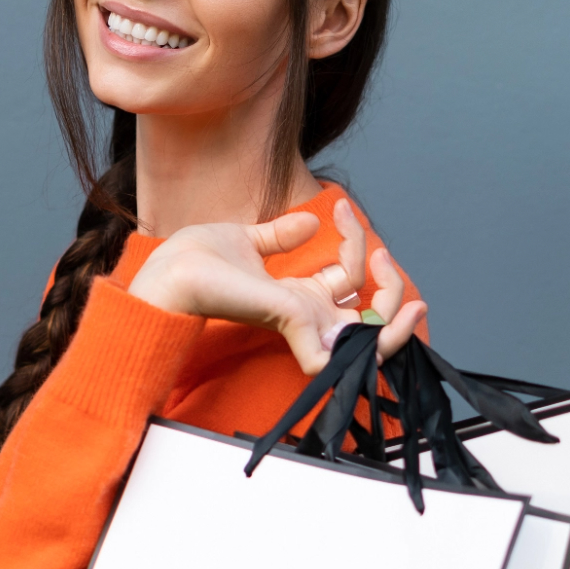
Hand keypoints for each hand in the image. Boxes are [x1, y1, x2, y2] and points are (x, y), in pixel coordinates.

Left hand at [130, 198, 427, 372]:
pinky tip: (386, 320)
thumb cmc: (198, 264)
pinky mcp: (293, 328)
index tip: (342, 208)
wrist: (173, 272)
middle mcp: (306, 315)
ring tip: (390, 271)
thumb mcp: (250, 241)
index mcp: (299, 296)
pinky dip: (376, 344)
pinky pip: (341, 360)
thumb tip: (309, 221)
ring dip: (396, 311)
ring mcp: (302, 325)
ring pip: (372, 341)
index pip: (350, 282)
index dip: (358, 245)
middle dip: (394, 290)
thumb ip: (281, 235)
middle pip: (371, 319)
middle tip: (383, 254)